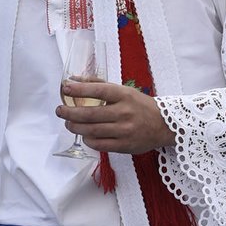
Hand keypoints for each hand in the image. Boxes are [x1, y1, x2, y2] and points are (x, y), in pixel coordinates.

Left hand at [57, 81, 175, 154]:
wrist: (165, 125)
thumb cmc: (139, 106)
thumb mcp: (124, 91)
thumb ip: (99, 84)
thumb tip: (72, 80)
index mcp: (125, 95)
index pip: (99, 90)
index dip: (80, 89)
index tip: (66, 88)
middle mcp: (124, 112)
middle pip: (90, 114)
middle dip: (70, 113)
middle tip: (60, 111)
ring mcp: (125, 130)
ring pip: (92, 131)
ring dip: (75, 127)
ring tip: (68, 123)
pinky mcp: (124, 146)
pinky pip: (99, 144)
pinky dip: (87, 140)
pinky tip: (84, 135)